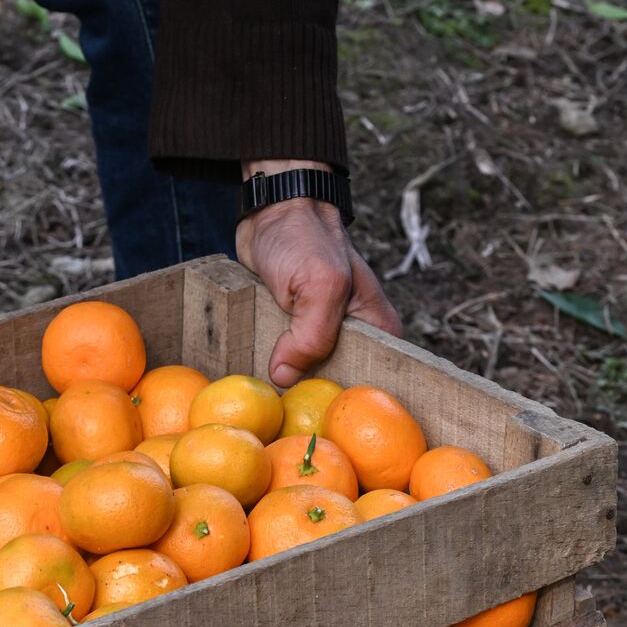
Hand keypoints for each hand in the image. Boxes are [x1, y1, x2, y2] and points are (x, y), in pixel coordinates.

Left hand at [235, 160, 401, 387]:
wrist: (271, 212)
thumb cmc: (306, 239)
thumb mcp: (320, 285)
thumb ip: (312, 334)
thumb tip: (285, 378)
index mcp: (375, 330)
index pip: (371, 380)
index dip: (347, 397)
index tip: (320, 414)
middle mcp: (349, 337)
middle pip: (332, 382)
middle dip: (309, 394)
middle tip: (282, 408)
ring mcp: (316, 336)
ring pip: (301, 374)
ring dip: (281, 381)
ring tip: (262, 397)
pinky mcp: (286, 332)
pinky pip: (277, 360)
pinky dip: (264, 364)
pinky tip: (250, 376)